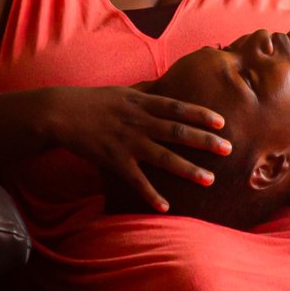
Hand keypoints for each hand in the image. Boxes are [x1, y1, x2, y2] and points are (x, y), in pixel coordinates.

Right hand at [41, 85, 230, 213]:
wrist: (61, 113)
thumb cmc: (94, 101)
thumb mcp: (124, 92)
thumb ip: (147, 91)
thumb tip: (167, 83)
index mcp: (142, 103)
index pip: (178, 108)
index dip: (200, 114)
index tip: (221, 122)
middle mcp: (139, 122)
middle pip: (178, 132)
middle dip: (204, 141)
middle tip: (228, 150)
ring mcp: (127, 142)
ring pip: (163, 157)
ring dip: (188, 169)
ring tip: (209, 180)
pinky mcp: (114, 160)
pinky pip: (136, 180)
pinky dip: (151, 194)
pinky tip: (166, 206)